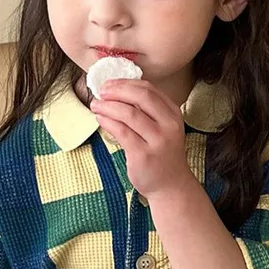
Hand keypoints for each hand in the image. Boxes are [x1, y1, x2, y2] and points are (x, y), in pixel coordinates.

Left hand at [90, 79, 191, 197]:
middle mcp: (169, 125)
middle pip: (140, 97)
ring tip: (96, 105)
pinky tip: (100, 119)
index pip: (149, 89)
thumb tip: (117, 91)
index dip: (126, 83)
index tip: (110, 83)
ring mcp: (158, 140)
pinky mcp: (143, 155)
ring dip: (108, 106)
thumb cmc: (162, 154)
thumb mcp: (162, 128)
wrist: (170, 185)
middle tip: (101, 91)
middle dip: (117, 90)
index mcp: (173, 114)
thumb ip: (147, 111)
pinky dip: (108, 122)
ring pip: (129, 113)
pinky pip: (122, 132)